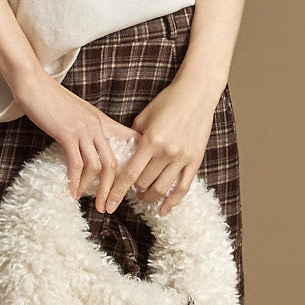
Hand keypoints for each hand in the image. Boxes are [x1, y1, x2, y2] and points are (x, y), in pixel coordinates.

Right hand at [13, 68, 135, 202]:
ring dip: (94, 189)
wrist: (34, 84)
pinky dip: (75, 181)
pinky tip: (72, 191)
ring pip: (98, 166)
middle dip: (112, 189)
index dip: (136, 162)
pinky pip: (76, 163)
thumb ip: (90, 127)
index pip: (130, 140)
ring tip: (89, 203)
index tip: (132, 184)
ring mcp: (83, 130)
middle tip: (107, 206)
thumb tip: (93, 146)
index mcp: (103, 121)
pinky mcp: (67, 134)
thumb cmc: (52, 99)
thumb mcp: (79, 112)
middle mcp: (98, 126)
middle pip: (114, 163)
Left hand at [99, 74, 221, 216]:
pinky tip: (164, 210)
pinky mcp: (195, 160)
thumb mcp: (143, 117)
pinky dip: (173, 202)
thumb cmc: (167, 102)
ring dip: (148, 197)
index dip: (117, 192)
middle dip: (132, 189)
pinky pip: (183, 188)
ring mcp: (182, 158)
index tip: (109, 205)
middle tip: (128, 188)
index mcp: (150, 141)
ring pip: (161, 189)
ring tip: (142, 196)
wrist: (196, 93)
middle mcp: (166, 152)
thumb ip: (132, 139)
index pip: (128, 174)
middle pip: (143, 183)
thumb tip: (122, 157)